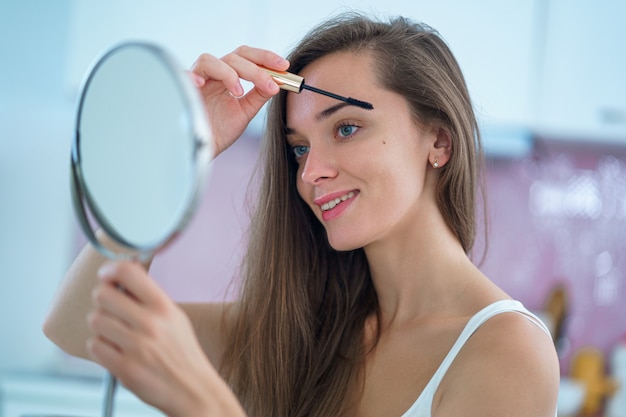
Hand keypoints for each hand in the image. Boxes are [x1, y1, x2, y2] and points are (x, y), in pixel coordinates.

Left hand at [87, 261, 244, 416]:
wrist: (192, 389)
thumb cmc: (182, 352)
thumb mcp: (175, 318)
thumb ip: (150, 299)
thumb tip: (120, 277)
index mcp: (164, 307)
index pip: (128, 273)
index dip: (111, 269)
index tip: (106, 274)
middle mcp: (150, 324)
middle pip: (103, 295)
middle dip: (102, 299)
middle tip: (110, 307)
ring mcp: (136, 347)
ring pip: (95, 320)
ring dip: (100, 325)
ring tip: (115, 332)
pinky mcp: (124, 368)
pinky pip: (95, 346)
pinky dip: (100, 346)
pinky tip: (114, 349)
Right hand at [190, 46, 289, 156]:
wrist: (204, 149)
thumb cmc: (220, 130)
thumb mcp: (245, 111)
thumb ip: (259, 95)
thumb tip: (277, 82)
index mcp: (228, 76)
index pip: (246, 57)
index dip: (264, 57)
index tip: (284, 66)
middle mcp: (213, 74)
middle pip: (233, 56)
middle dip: (255, 67)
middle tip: (271, 81)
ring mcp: (197, 80)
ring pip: (211, 60)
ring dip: (229, 73)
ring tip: (238, 92)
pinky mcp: (182, 90)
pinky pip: (184, 76)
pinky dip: (193, 77)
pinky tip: (202, 85)